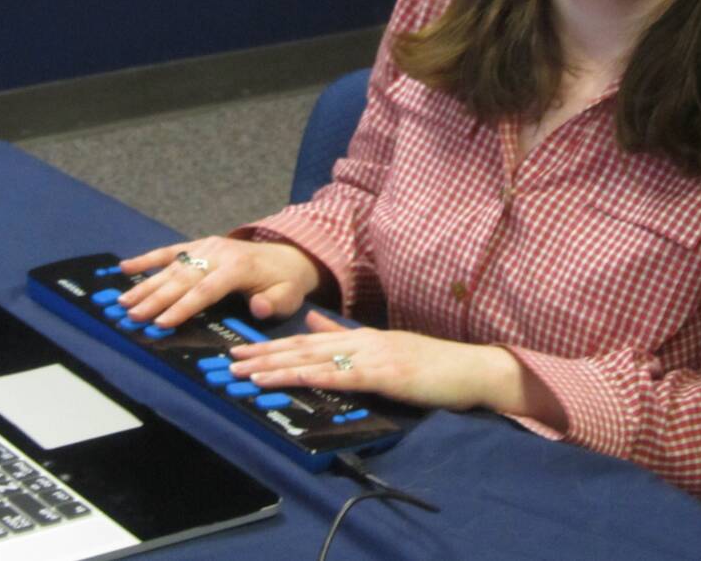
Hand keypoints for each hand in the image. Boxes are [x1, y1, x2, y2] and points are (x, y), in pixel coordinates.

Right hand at [118, 237, 320, 327]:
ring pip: (171, 267)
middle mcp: (218, 253)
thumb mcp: (288, 296)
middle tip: (133, 316)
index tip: (162, 323)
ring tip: (124, 302)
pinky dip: (147, 259)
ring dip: (146, 285)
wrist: (286, 256)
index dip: (183, 307)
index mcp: (238, 267)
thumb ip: (273, 303)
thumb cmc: (284, 283)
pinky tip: (124, 266)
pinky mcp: (199, 246)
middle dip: (156, 298)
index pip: (205, 290)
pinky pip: (169, 252)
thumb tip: (257, 306)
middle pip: (182, 279)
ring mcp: (206, 247)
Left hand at [230, 310, 565, 424]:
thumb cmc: (431, 365)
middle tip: (228, 363)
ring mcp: (370, 354)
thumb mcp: (386, 347)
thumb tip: (314, 322)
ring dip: (273, 365)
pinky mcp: (382, 372)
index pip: (306, 340)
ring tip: (243, 372)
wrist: (471, 368)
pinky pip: (336, 374)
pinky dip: (304, 375)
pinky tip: (282, 378)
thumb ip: (348, 336)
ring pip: (312, 357)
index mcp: (359, 336)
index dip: (272, 345)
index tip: (242, 351)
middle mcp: (359, 340)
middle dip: (261, 354)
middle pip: (300, 346)